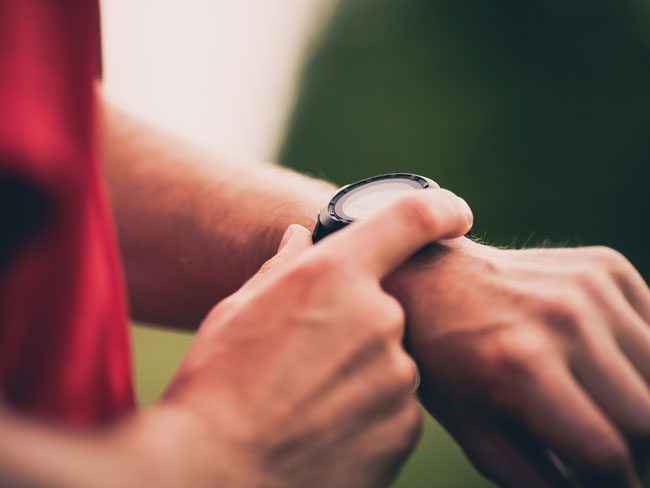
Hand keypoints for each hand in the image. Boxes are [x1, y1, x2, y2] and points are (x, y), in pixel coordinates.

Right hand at [143, 190, 472, 487]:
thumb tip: (300, 238)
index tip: (454, 214)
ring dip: (359, 370)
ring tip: (307, 398)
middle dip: (355, 322)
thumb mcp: (238, 310)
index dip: (441, 210)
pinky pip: (393, 407)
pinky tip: (321, 427)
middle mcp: (380, 318)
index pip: (411, 219)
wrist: (215, 473)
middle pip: (387, 307)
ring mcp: (397, 378)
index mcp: (335, 275)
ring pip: (390, 361)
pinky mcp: (402, 431)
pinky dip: (366, 413)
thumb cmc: (216, 385)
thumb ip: (282, 267)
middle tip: (309, 352)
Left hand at [386, 239, 649, 487]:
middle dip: (636, 455)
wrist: (435, 282)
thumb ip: (539, 483)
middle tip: (607, 457)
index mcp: (523, 366)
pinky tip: (607, 370)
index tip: (611, 487)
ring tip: (608, 417)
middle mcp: (561, 318)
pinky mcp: (605, 266)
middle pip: (646, 418)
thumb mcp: (477, 435)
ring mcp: (587, 284)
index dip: (617, 487)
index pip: (606, 452)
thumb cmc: (450, 366)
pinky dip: (642, 364)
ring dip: (641, 409)